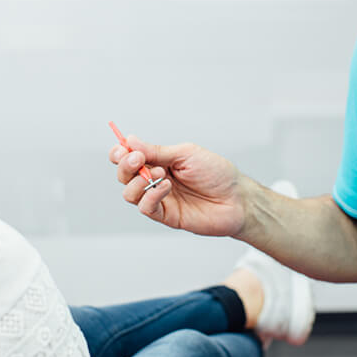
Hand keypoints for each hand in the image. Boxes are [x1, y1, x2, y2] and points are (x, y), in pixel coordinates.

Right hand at [109, 136, 249, 236]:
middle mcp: (156, 180)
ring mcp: (160, 198)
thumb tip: (129, 141)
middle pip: (124, 175)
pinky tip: (166, 186)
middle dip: (125, 165)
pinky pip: (146, 208)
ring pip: (129, 193)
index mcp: (160, 161)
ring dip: (137, 181)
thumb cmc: (216, 173)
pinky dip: (150, 196)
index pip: (129, 157)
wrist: (237, 198)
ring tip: (160, 174)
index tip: (123, 148)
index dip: (120, 153)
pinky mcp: (166, 216)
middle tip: (138, 159)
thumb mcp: (186, 154)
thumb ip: (157, 151)